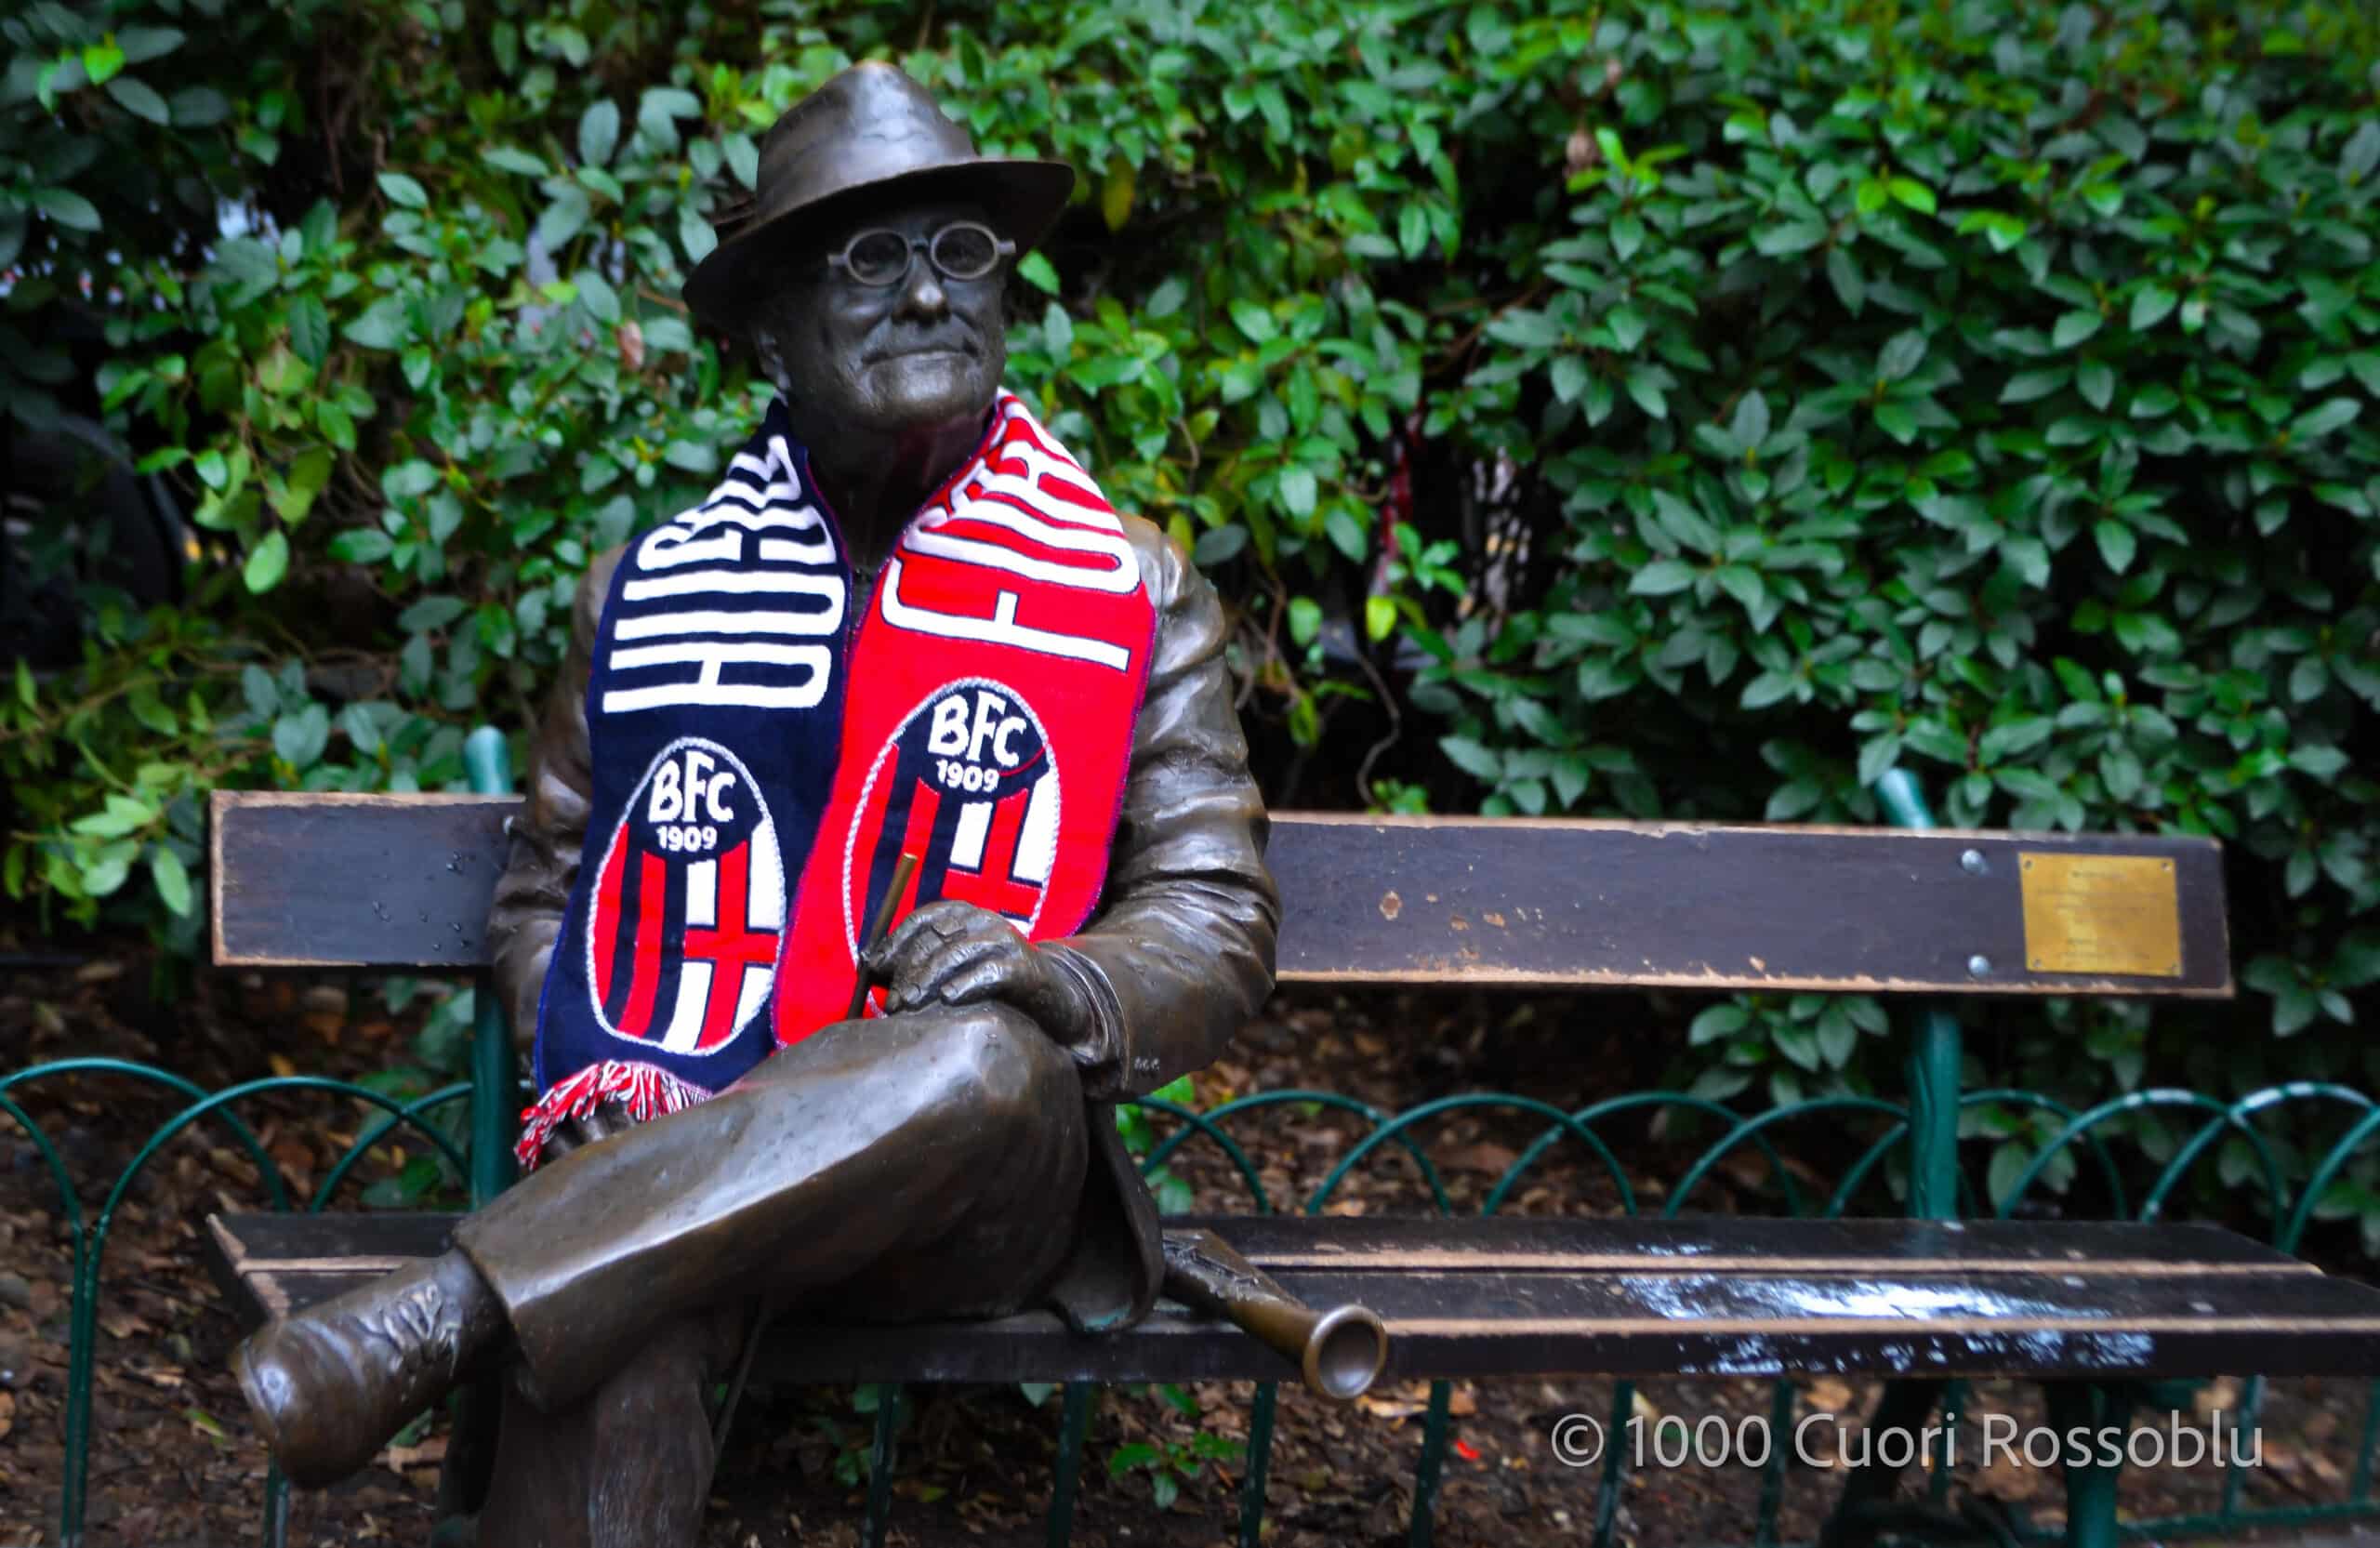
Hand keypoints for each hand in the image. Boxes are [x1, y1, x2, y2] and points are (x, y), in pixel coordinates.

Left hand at [863, 899, 1090, 1044]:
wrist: (1053, 997)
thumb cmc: (993, 983)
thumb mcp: (956, 968)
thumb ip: (917, 964)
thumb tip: (869, 964)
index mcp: (965, 916)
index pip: (924, 920)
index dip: (897, 941)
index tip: (876, 967)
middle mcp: (984, 921)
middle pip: (936, 939)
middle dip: (908, 970)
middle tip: (893, 1002)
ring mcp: (1005, 941)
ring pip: (957, 954)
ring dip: (928, 980)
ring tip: (910, 1005)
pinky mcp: (1024, 966)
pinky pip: (991, 972)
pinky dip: (967, 984)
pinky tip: (949, 999)